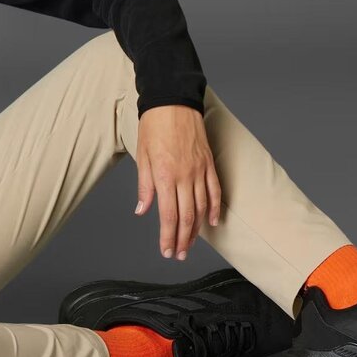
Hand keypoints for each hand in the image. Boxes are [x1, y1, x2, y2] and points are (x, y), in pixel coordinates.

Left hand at [134, 104, 222, 259]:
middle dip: (182, 240)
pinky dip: (214, 208)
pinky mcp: (208, 163)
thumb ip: (145, 186)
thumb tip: (143, 210)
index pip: (168, 215)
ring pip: (201, 207)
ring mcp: (199, 170)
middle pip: (187, 217)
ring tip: (190, 245)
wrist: (173, 101)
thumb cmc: (154, 126)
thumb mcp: (142, 156)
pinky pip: (214, 191)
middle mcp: (184, 176)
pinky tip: (212, 222)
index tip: (167, 251)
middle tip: (179, 255)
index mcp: (164, 175)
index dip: (168, 237)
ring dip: (196, 230)